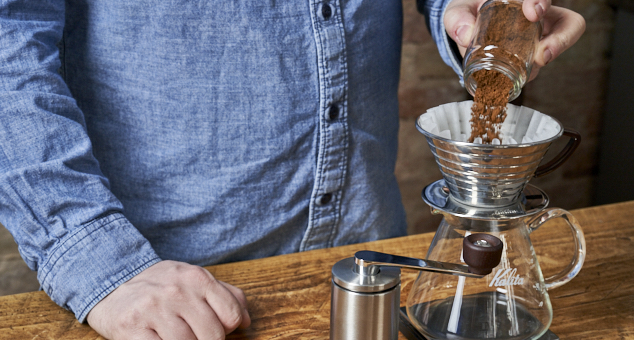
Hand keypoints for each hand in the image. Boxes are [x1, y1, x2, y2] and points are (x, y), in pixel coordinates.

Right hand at [87, 260, 250, 339]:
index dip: (227, 329)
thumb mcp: (194, 280)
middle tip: (194, 337)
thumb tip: (246, 321)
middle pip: (213, 336)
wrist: (113, 282)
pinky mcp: (133, 328)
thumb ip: (226, 296)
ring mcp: (154, 310)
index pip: (231, 316)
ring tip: (175, 336)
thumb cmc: (161, 285)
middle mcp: (177, 292)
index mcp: (197, 278)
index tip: (214, 330)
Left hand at [444, 0, 585, 80]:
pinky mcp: (528, 60)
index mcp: (521, 0)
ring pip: (557, 48)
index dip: (542, 1)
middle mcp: (537, 18)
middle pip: (568, 24)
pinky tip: (510, 82)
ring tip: (530, 70)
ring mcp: (536, 40)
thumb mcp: (457, 12)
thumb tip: (465, 35)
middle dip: (561, 39)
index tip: (533, 12)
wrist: (464, 29)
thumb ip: (457, 19)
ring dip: (547, 61)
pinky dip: (525, 77)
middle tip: (542, 54)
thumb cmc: (466, 13)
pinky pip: (535, 69)